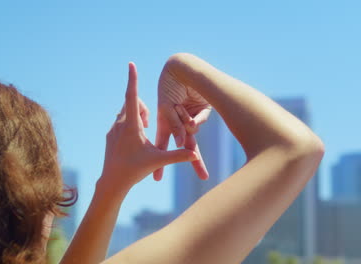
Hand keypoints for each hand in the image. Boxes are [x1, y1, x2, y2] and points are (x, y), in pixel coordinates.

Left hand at [101, 62, 198, 189]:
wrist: (112, 182)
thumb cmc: (135, 171)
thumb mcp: (158, 161)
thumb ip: (178, 155)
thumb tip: (195, 155)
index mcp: (131, 125)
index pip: (132, 96)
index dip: (133, 79)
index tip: (131, 64)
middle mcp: (119, 124)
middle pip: (132, 104)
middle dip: (143, 109)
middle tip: (148, 125)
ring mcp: (112, 130)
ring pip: (126, 113)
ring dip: (137, 117)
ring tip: (144, 132)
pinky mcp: (110, 137)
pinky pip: (121, 122)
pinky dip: (130, 125)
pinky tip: (135, 141)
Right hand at [153, 65, 210, 180]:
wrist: (180, 69)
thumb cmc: (168, 88)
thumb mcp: (166, 109)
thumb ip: (173, 126)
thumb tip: (182, 144)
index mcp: (166, 124)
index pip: (164, 147)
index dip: (161, 164)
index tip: (156, 179)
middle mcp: (180, 124)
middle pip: (188, 147)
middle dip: (196, 162)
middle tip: (204, 177)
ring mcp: (192, 118)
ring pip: (194, 133)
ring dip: (187, 126)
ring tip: (181, 110)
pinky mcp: (202, 112)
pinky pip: (200, 121)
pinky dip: (196, 118)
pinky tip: (190, 110)